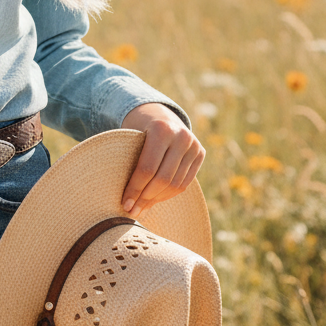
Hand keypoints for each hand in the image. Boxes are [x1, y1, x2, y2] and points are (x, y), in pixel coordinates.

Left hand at [119, 103, 204, 217]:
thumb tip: (125, 200)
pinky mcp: (200, 153)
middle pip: (163, 178)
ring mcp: (194, 145)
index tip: (124, 203)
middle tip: (131, 212)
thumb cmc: (137, 129)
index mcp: (161, 129)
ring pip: (175, 184)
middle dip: (145, 198)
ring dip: (157, 200)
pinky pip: (185, 182)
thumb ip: (128, 160)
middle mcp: (181, 136)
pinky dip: (169, 194)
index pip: (147, 168)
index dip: (135, 189)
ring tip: (141, 209)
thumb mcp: (129, 136)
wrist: (159, 113)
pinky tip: (155, 200)